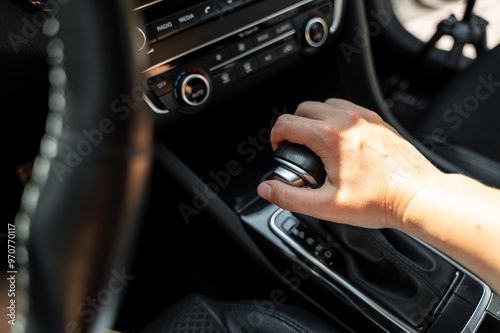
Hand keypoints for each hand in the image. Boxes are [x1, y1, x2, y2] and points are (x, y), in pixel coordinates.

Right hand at [257, 98, 442, 228]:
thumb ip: (290, 197)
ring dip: (314, 120)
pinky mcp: (377, 121)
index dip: (276, 137)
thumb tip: (267, 189)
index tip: (280, 150)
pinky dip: (335, 119)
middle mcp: (347, 121)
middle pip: (304, 108)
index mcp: (331, 137)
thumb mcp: (326, 206)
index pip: (287, 123)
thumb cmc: (380, 200)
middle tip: (296, 149)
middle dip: (293, 126)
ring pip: (326, 104)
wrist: (417, 196)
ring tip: (316, 144)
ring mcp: (365, 118)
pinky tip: (339, 141)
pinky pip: (348, 109)